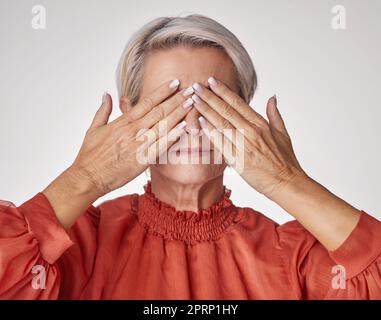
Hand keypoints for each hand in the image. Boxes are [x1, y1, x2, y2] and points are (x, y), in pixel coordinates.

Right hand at [43, 79, 193, 227]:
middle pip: (158, 111)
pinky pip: (160, 146)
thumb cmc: (89, 154)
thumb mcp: (93, 129)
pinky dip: (172, 136)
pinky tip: (183, 128)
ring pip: (161, 126)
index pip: (146, 102)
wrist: (87, 177)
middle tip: (190, 90)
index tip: (174, 83)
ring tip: (191, 104)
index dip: (162, 92)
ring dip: (178, 114)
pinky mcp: (141, 160)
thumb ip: (103, 110)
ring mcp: (137, 145)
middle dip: (175, 100)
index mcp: (122, 122)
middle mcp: (131, 131)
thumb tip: (107, 94)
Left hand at [192, 77, 306, 199]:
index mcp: (261, 124)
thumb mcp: (283, 133)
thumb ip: (275, 114)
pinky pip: (221, 142)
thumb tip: (272, 97)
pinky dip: (210, 131)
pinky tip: (199, 122)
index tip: (211, 82)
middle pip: (226, 110)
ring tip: (193, 100)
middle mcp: (252, 131)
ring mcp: (244, 145)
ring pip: (221, 123)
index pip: (238, 103)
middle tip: (196, 86)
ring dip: (206, 110)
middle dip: (209, 96)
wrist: (286, 183)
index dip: (223, 91)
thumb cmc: (285, 161)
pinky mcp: (238, 160)